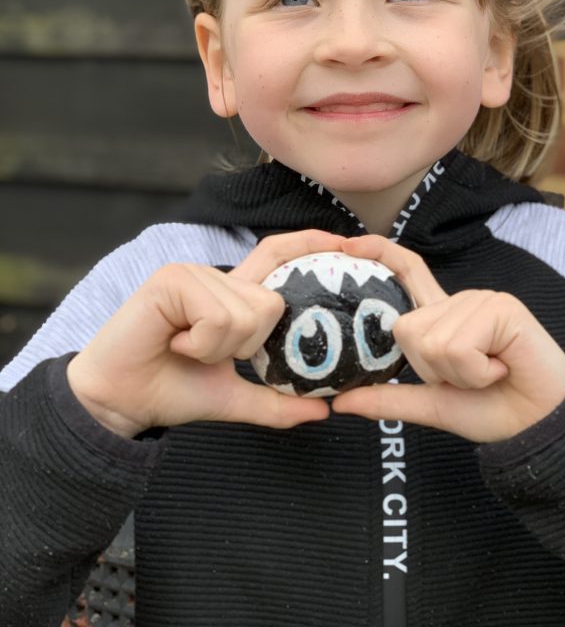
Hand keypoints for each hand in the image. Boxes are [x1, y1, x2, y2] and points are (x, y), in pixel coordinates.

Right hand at [67, 229, 345, 437]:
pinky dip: (200, 344)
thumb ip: (277, 401)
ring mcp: (194, 274)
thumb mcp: (234, 398)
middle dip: (248, 344)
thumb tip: (324, 411)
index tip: (354, 244)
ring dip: (220, 349)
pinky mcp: (172, 279)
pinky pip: (217, 317)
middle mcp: (218, 278)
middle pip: (271, 301)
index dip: (314, 245)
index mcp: (233, 296)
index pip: (280, 256)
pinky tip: (173, 343)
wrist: (120, 402)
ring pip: (246, 312)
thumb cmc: (171, 390)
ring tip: (186, 350)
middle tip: (210, 355)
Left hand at [331, 235, 564, 442]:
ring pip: (432, 342)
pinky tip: (501, 368)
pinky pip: (459, 347)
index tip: (348, 245)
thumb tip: (340, 401)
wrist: (541, 424)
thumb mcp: (433, 404)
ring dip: (459, 374)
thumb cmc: (494, 409)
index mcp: (442, 318)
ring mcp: (480, 300)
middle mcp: (458, 302)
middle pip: (407, 328)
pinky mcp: (501, 308)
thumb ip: (389, 398)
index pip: (407, 273)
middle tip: (471, 376)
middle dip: (431, 369)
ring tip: (490, 373)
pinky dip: (476, 373)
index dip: (380, 254)